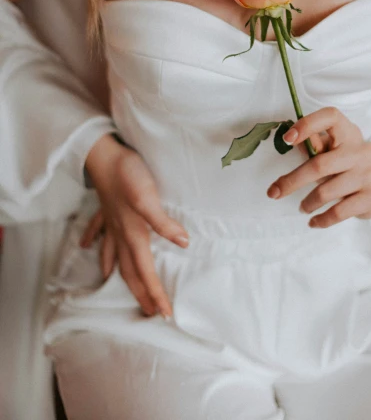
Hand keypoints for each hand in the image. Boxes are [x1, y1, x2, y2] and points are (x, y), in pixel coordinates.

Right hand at [79, 133, 189, 318]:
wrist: (105, 155)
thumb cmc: (128, 175)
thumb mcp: (148, 198)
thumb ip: (163, 222)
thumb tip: (183, 243)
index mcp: (134, 234)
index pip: (146, 272)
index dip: (156, 294)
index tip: (165, 315)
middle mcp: (121, 234)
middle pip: (131, 271)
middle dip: (140, 293)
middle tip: (150, 312)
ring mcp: (111, 222)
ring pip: (114, 256)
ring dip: (120, 274)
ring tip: (120, 287)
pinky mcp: (107, 209)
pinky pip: (99, 232)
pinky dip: (95, 243)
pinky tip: (87, 247)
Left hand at [266, 106, 370, 227]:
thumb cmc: (346, 162)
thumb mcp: (333, 149)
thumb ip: (315, 145)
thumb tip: (292, 142)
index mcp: (348, 132)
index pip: (330, 117)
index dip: (308, 124)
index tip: (287, 139)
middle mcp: (360, 151)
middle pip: (319, 165)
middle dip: (292, 181)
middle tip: (273, 192)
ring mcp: (368, 174)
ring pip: (325, 192)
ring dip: (307, 203)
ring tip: (302, 207)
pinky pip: (339, 212)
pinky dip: (322, 220)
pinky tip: (313, 222)